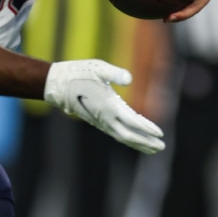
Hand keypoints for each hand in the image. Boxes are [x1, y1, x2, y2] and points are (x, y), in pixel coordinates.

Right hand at [43, 60, 165, 153]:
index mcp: (108, 107)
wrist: (56, 84)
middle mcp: (105, 118)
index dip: (147, 128)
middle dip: (145, 142)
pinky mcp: (96, 120)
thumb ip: (114, 74)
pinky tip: (134, 139)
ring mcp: (100, 121)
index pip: (132, 122)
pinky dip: (127, 138)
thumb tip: (129, 79)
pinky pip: (115, 133)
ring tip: (152, 148)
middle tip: (161, 147)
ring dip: (137, 143)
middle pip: (129, 136)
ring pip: (122, 137)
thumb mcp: (98, 68)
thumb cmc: (78, 73)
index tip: (160, 134)